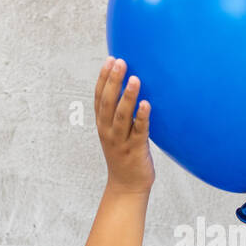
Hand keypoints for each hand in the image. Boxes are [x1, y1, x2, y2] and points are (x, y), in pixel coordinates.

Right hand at [94, 56, 153, 192]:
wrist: (127, 186)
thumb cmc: (126, 155)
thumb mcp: (118, 132)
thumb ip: (121, 113)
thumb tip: (132, 87)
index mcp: (102, 125)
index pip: (99, 97)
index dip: (103, 78)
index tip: (110, 60)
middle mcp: (108, 131)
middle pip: (108, 103)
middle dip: (113, 81)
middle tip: (121, 62)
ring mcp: (121, 141)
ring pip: (122, 116)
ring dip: (127, 96)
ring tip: (134, 79)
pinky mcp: (135, 150)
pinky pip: (139, 131)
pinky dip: (141, 117)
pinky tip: (146, 104)